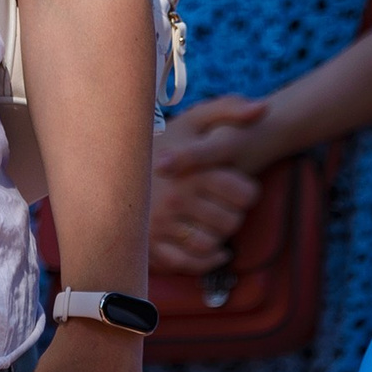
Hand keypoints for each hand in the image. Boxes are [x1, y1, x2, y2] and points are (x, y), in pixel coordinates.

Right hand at [149, 96, 269, 273]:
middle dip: (231, 213)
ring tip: (209, 220)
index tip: (234, 187)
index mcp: (192, 171)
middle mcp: (176, 199)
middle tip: (219, 204)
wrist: (107, 162)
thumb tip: (264, 108)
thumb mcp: (192, 119)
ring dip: (217, 235)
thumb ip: (228, 109)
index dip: (246, 191)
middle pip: (232, 221)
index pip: (245, 193)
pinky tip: (208, 246)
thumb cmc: (160, 141)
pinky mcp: (149, 245)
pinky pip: (190, 263)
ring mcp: (161, 225)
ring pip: (213, 243)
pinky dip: (205, 259)